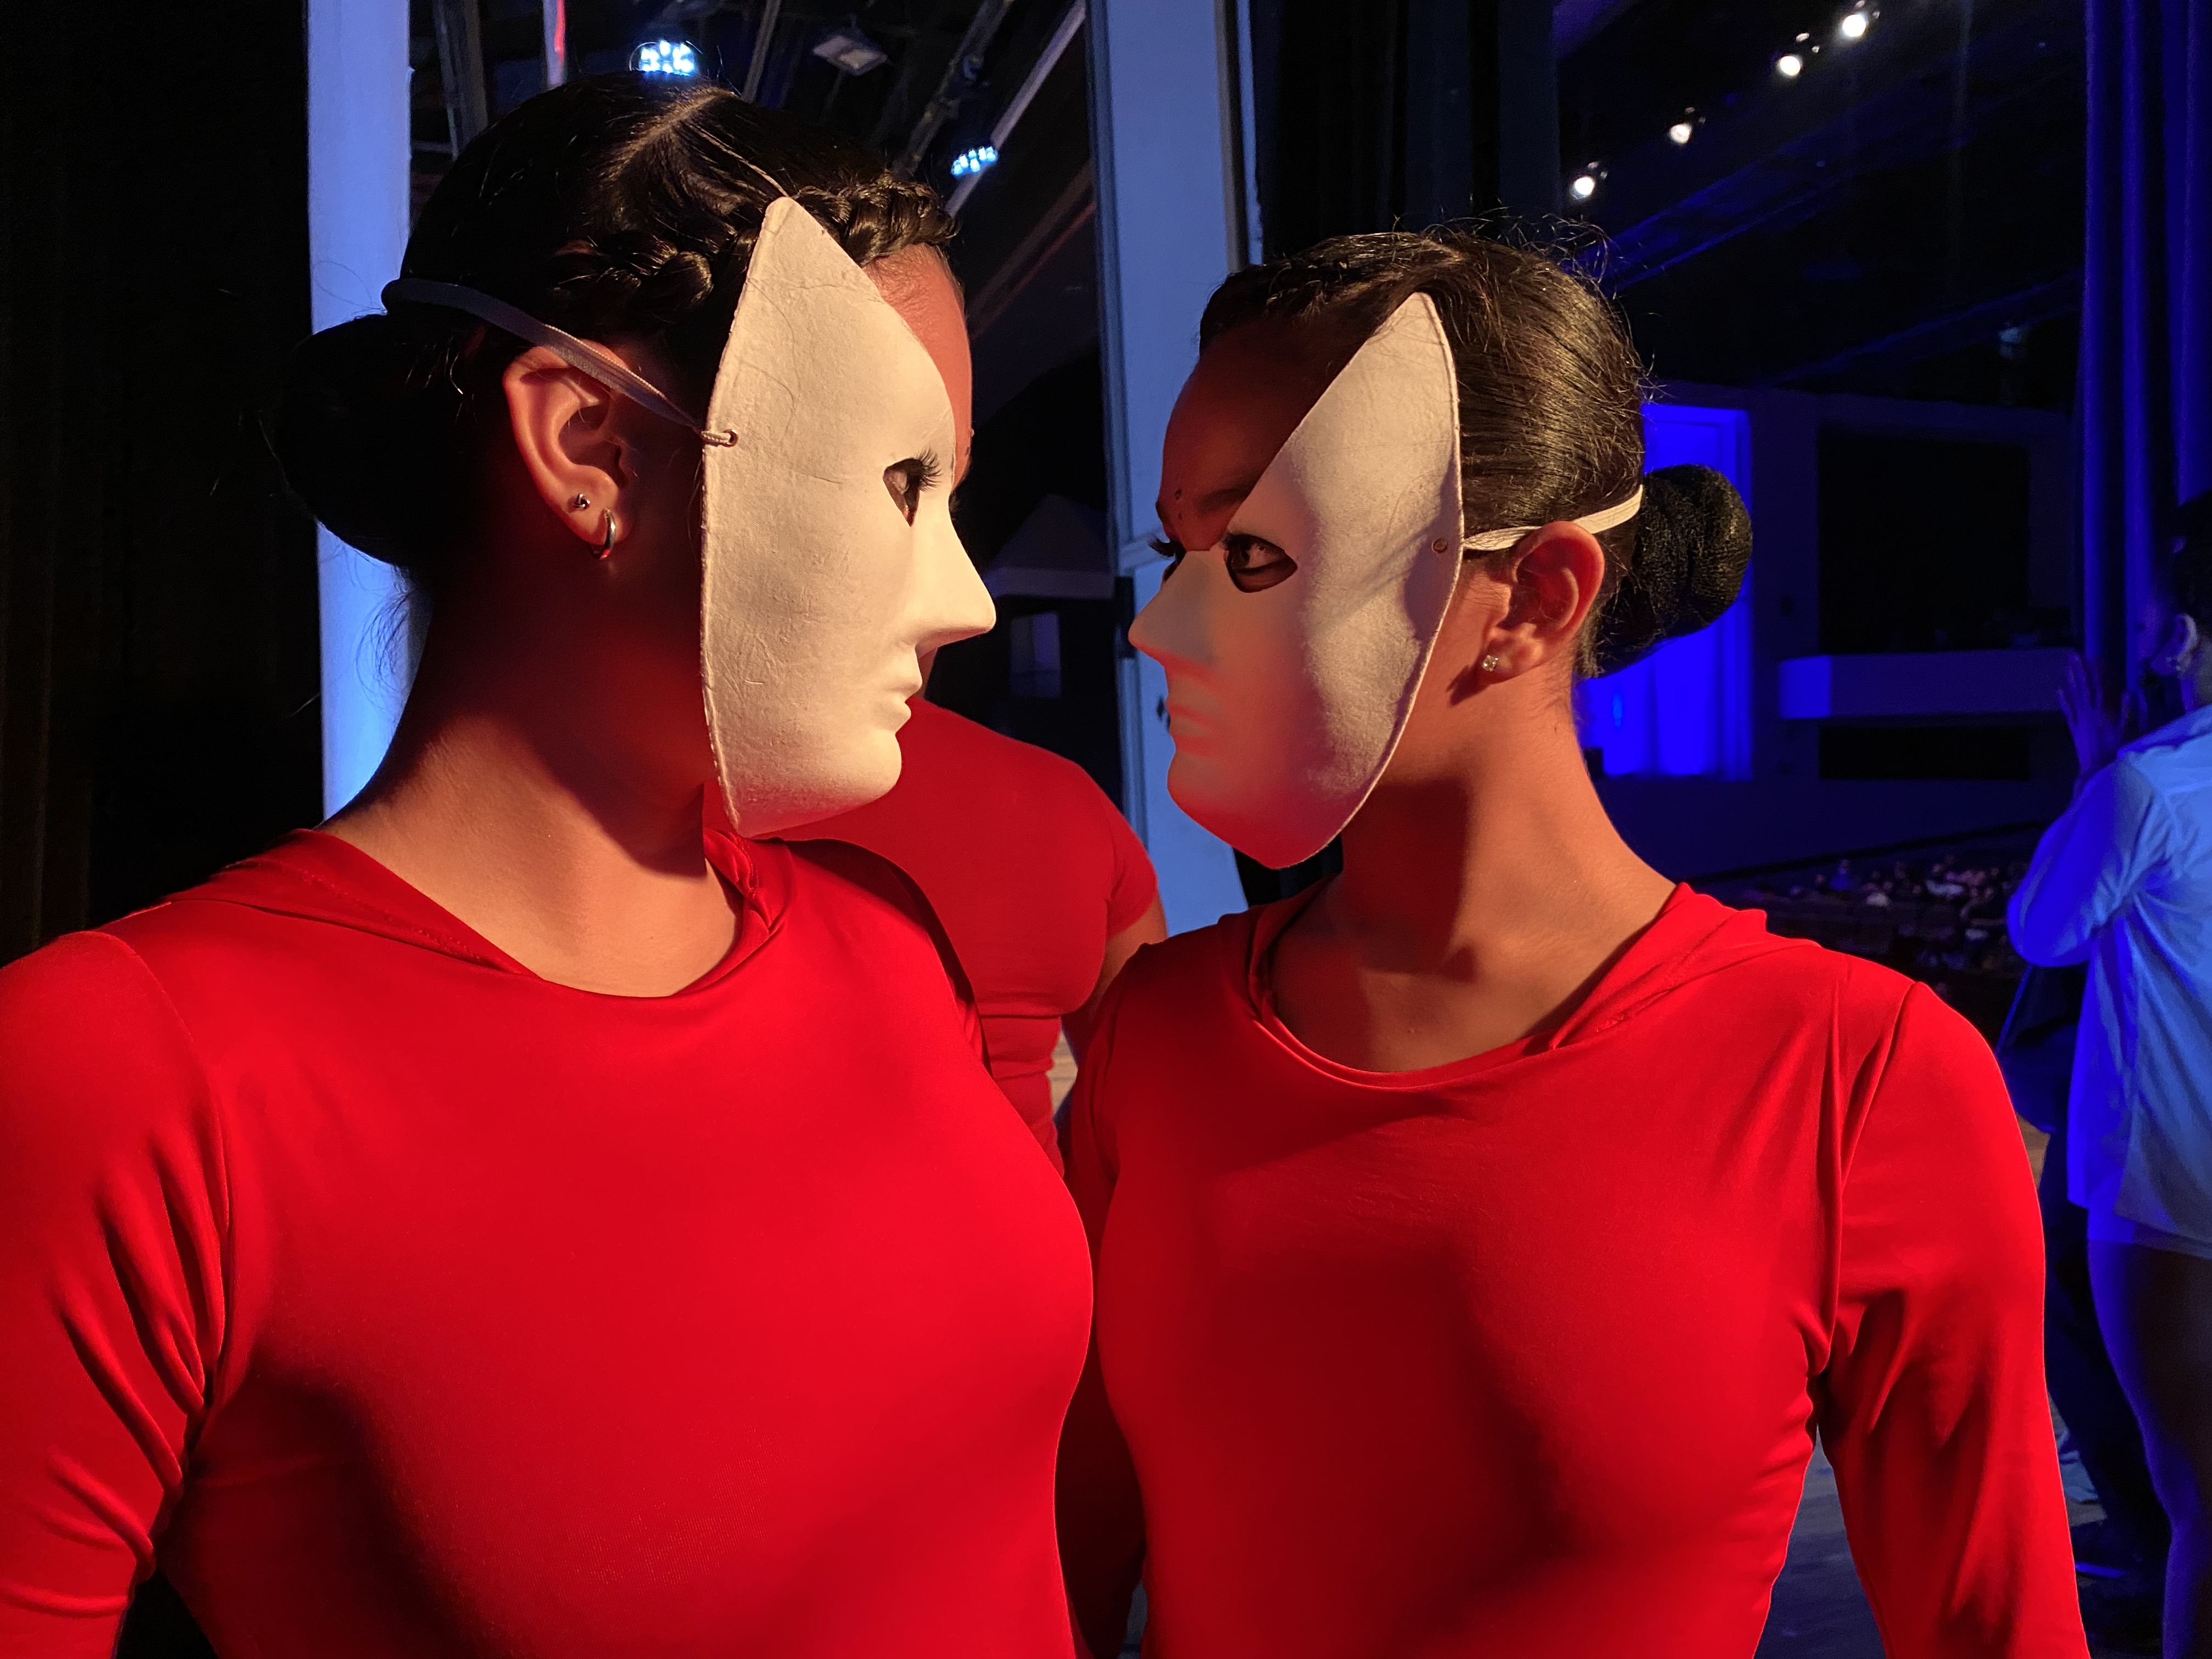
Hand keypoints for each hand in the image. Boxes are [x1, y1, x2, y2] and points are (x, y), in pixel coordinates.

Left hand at [2059, 652, 2124, 778]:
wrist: (2096, 768)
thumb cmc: (2114, 751)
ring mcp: (2079, 720)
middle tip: (2073, 655)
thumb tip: (2127, 693)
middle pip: (2083, 688)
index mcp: (2101, 712)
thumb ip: (2125, 712)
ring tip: (2066, 667)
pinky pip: (2067, 712)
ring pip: (2074, 696)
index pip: (2097, 687)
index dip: (2095, 672)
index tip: (2092, 658)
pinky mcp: (2073, 728)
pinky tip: (2058, 690)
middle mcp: (2087, 713)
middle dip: (2079, 671)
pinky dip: (2063, 701)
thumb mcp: (2124, 731)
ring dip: (2071, 681)